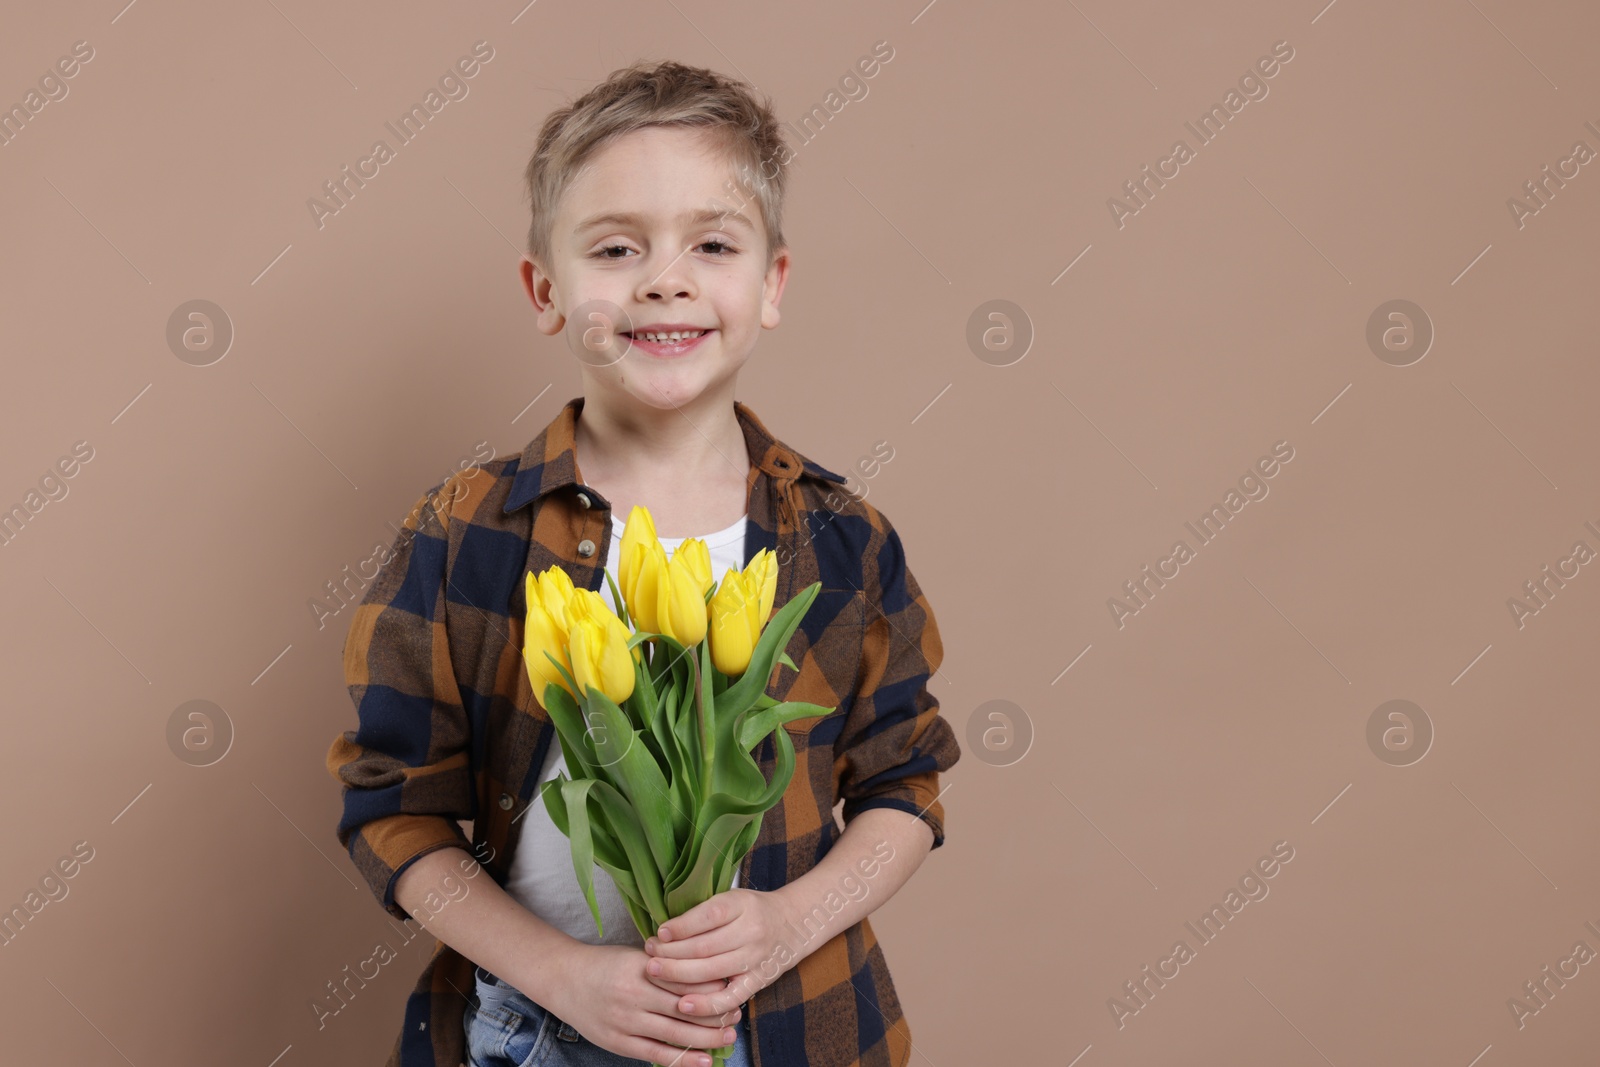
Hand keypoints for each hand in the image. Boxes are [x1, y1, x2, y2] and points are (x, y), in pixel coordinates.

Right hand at [525, 942, 740, 1066]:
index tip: (733, 988)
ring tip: (728, 1037)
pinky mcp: (618, 1042)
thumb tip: (707, 977)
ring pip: (675, 1033)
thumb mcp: (636, 956)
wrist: (564, 979)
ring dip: (706, 1038)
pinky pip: (656, 1054)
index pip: (686, 979)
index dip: (713, 987)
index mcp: (642, 968)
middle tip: (737, 1016)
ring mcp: (625, 1021)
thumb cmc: (606, 964)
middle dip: (715, 1014)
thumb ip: (667, 967)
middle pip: (685, 1008)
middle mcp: (634, 994)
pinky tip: (703, 1061)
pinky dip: (682, 1060)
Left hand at [642, 887, 790, 1018]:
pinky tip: (683, 1005)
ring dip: (678, 975)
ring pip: (710, 971)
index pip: (707, 916)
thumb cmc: (753, 910)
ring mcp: (754, 958)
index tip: (659, 933)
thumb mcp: (733, 899)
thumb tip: (666, 930)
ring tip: (655, 972)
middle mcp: (750, 931)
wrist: (794, 924)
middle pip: (704, 946)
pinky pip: (729, 998)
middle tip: (649, 955)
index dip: (680, 927)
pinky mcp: (758, 981)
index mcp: (741, 905)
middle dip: (671, 953)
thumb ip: (704, 912)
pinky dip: (706, 1004)